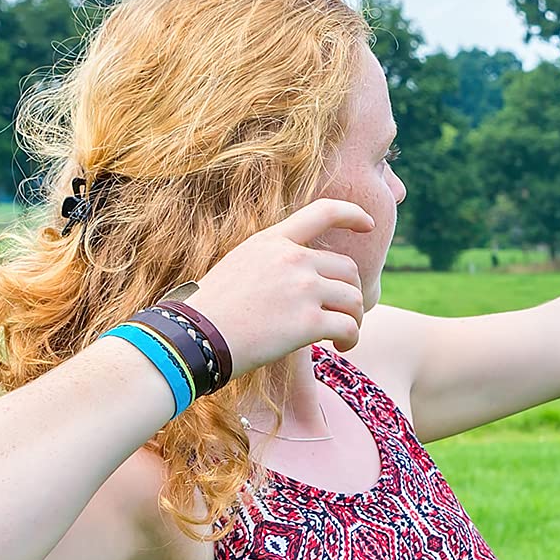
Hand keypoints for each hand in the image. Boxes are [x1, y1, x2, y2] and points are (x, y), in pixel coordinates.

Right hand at [184, 199, 375, 378]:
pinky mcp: (308, 322)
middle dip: (350, 293)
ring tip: (341, 337)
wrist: (191, 340)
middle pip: (348, 269)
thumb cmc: (211, 312)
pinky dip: (351, 339)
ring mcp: (302, 289)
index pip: (322, 212)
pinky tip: (341, 347)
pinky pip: (349, 327)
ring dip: (354, 320)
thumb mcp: (240, 267)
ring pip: (354, 299)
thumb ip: (275, 264)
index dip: (352, 214)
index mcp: (272, 241)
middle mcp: (292, 259)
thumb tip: (307, 278)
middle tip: (342, 316)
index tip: (368, 224)